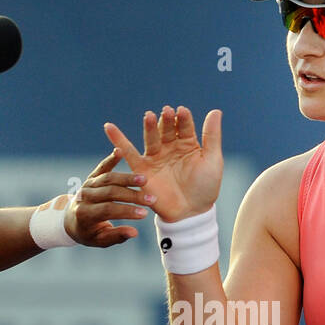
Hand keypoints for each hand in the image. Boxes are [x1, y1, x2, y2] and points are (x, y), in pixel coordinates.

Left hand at [64, 149, 156, 246]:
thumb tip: (134, 233)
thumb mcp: (100, 240)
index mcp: (85, 214)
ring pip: (109, 178)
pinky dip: (110, 159)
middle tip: (151, 199)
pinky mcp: (92, 177)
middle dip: (132, 196)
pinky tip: (120, 151)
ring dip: (127, 178)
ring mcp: (88, 185)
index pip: (108, 210)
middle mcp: (84, 197)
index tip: (145, 214)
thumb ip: (116, 236)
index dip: (127, 211)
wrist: (71, 220)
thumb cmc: (90, 233)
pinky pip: (102, 167)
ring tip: (144, 180)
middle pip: (110, 193)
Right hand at [103, 105, 222, 221]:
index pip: (184, 126)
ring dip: (150, 127)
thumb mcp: (212, 160)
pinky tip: (108, 126)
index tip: (182, 111)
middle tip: (166, 112)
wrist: (191, 213)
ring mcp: (155, 158)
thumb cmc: (205, 188)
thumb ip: (212, 136)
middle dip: (166, 121)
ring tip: (150, 116)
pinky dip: (117, 140)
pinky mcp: (142, 170)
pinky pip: (128, 153)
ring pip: (151, 138)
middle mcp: (170, 148)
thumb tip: (215, 111)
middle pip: (166, 130)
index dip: (183, 119)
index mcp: (187, 144)